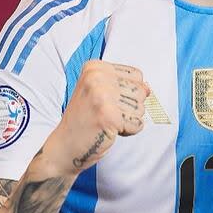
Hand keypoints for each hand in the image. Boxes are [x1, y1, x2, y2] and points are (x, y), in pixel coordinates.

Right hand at [45, 60, 149, 177]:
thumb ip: (124, 85)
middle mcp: (97, 77)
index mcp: (95, 67)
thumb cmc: (83, 120)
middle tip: (106, 114)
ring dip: (127, 120)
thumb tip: (148, 89)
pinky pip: (137, 124)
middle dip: (129, 108)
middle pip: (140, 91)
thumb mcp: (100, 93)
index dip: (128, 92)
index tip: (108, 101)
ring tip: (106, 122)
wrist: (64, 145)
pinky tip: (109, 129)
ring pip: (140, 108)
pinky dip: (128, 131)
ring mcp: (102, 96)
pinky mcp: (109, 116)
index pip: (136, 75)